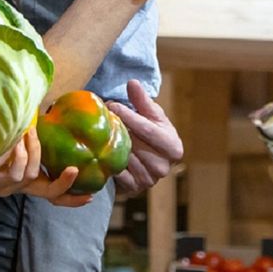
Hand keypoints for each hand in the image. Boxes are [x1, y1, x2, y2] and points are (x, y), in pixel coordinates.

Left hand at [0, 128, 92, 206]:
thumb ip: (29, 133)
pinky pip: (6, 168)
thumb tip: (39, 104)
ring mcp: (3, 184)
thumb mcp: (13, 141)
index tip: (90, 195)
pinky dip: (12, 153)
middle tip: (73, 169)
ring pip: (28, 173)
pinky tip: (12, 139)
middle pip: (47, 190)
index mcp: (27, 180)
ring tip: (27, 131)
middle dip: (62, 180)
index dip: (70, 196)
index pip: (53, 193)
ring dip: (31, 152)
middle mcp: (18, 186)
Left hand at [106, 81, 183, 196]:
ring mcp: (149, 180)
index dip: (129, 116)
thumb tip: (132, 83)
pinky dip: (108, 162)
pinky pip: (117, 174)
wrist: (151, 158)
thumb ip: (143, 100)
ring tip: (99, 131)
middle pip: (134, 145)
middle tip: (100, 116)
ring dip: (109, 145)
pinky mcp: (135, 188)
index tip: (111, 104)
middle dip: (116, 129)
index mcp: (173, 147)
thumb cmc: (153, 132)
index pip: (148, 129)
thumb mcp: (152, 115)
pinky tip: (100, 150)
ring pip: (124, 159)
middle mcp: (164, 167)